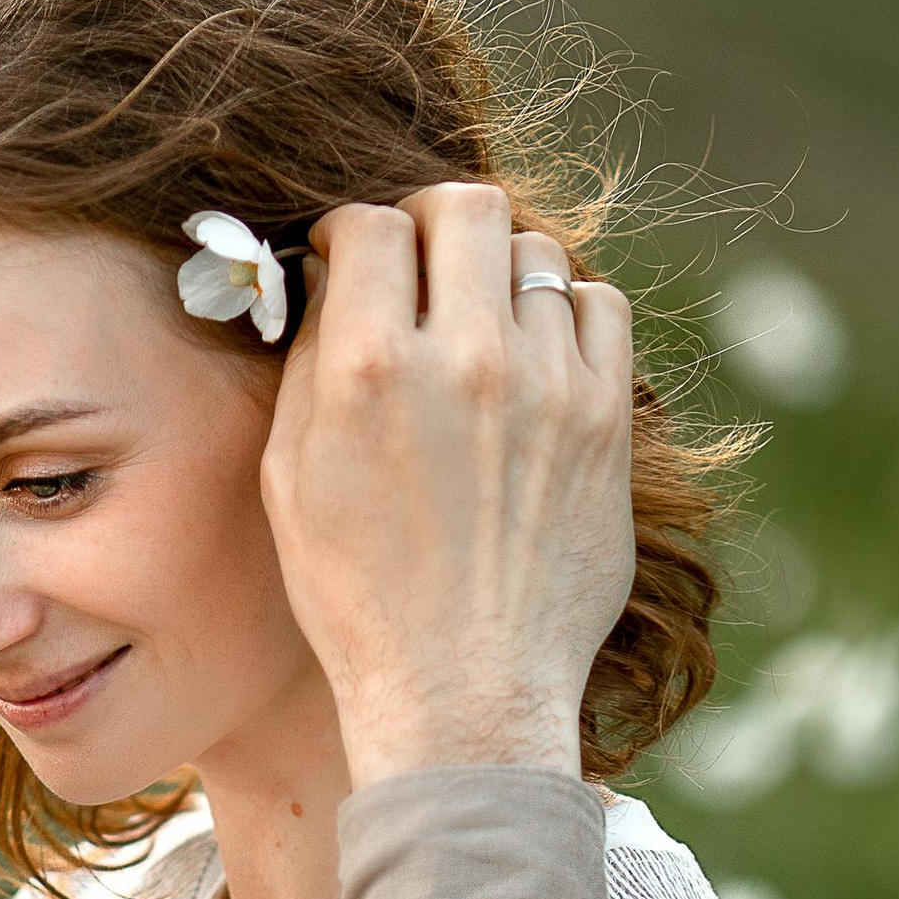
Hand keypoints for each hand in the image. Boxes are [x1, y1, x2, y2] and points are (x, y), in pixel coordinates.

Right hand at [259, 183, 636, 783]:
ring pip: (537, 252)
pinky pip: (599, 306)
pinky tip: (537, 353)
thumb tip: (333, 281)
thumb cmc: (361, 600)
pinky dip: (566, 311)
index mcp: (373, 371)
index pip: (373, 225)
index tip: (354, 258)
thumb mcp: (292, 481)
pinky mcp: (606, 417)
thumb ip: (309, 365)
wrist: (464, 690)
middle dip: (432, 221)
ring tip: (480, 320)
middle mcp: (467, 360)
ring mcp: (549, 385)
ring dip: (500, 271)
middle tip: (423, 260)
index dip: (354, 231)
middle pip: (465, 208)